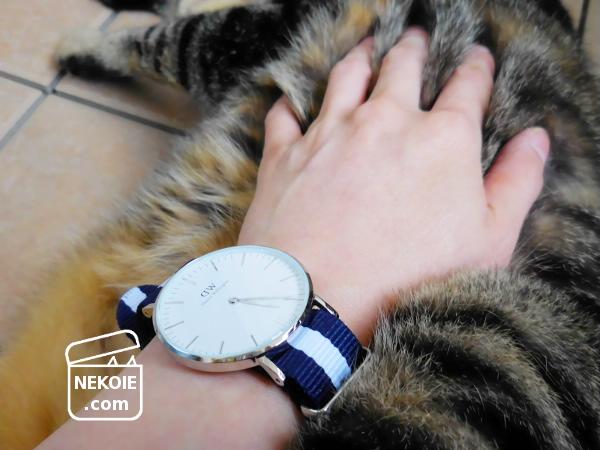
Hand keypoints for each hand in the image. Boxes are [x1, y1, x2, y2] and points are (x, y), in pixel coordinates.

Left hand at [238, 28, 548, 342]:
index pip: (467, 86)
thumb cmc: (409, 278)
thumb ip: (516, 182)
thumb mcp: (488, 240)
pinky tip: (294, 105)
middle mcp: (384, 121)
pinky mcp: (285, 155)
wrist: (319, 300)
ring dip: (360, 57)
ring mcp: (330, 133)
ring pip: (347, 75)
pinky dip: (291, 106)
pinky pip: (286, 116)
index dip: (476, 68)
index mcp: (440, 138)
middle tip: (417, 38)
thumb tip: (535, 139)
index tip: (476, 59)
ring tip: (366, 49)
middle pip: (403, 65)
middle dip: (414, 47)